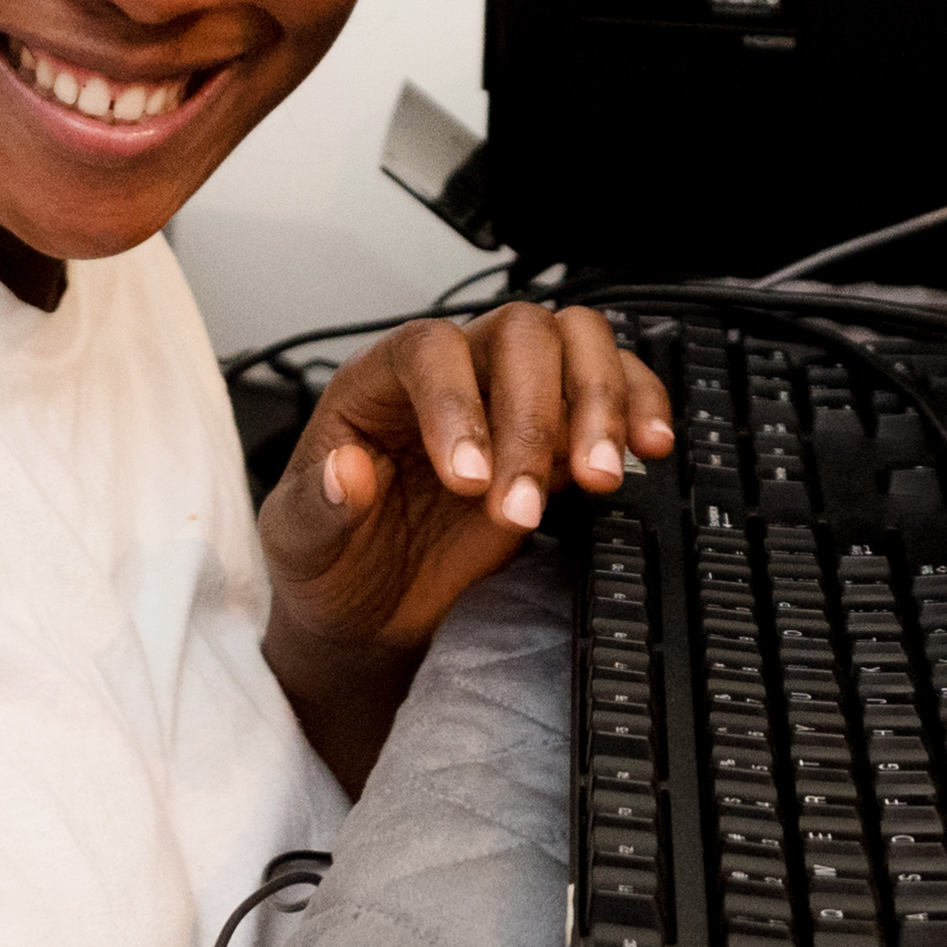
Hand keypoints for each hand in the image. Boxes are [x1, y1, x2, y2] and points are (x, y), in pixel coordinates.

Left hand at [256, 305, 671, 782]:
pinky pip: (614, 386)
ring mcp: (510, 398)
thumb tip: (349, 473)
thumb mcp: (299, 544)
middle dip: (534, 417)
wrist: (371, 612)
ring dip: (599, 403)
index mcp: (378, 381)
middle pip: (518, 334)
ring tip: (600, 478)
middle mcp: (452, 374)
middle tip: (522, 508)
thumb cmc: (331, 562)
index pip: (431, 350)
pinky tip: (647, 447)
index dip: (457, 404)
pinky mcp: (558, 436)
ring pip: (575, 342)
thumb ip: (318, 508)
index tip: (467, 480)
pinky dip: (640, 407)